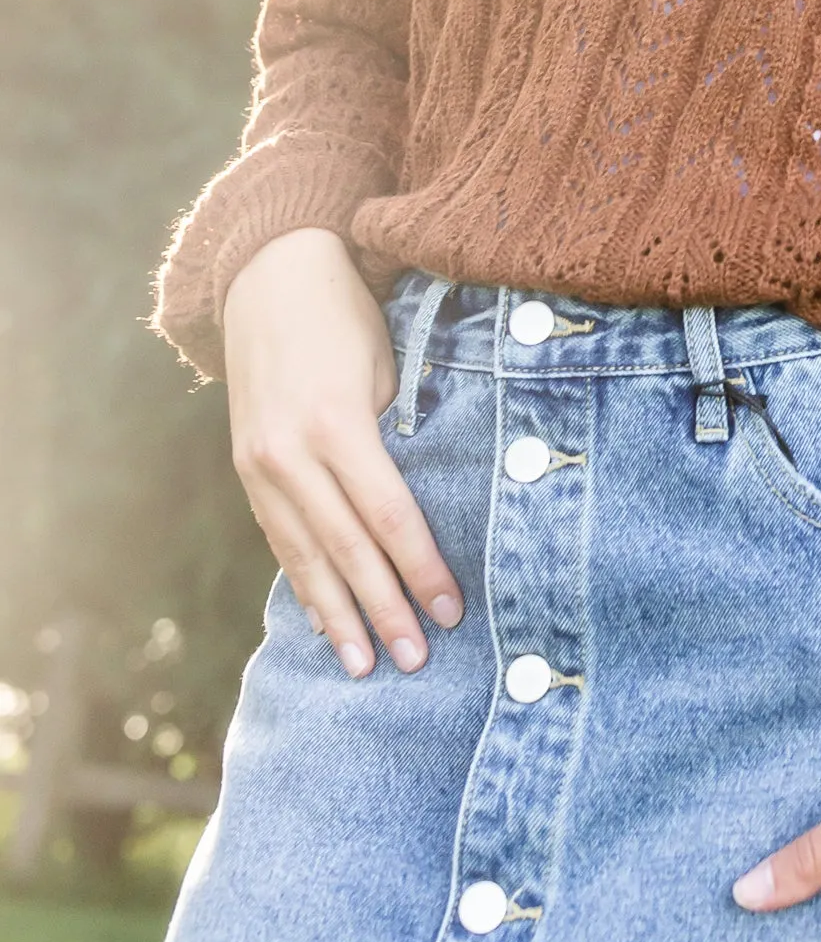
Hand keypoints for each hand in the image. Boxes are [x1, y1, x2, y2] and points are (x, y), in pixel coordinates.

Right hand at [222, 226, 463, 679]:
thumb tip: (418, 507)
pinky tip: (324, 621)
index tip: (452, 610)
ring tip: (364, 665)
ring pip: (305, 557)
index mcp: (336, 424)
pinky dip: (304, 584)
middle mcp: (290, 454)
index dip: (422, 568)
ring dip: (338, 616)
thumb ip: (394, 437)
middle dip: (384, 610)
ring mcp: (260, 466)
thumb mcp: (383, 368)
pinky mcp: (246, 470)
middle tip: (415, 663)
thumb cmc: (346, 316)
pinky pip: (280, 540)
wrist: (268, 276)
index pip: (389, 516)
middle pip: (346, 550)